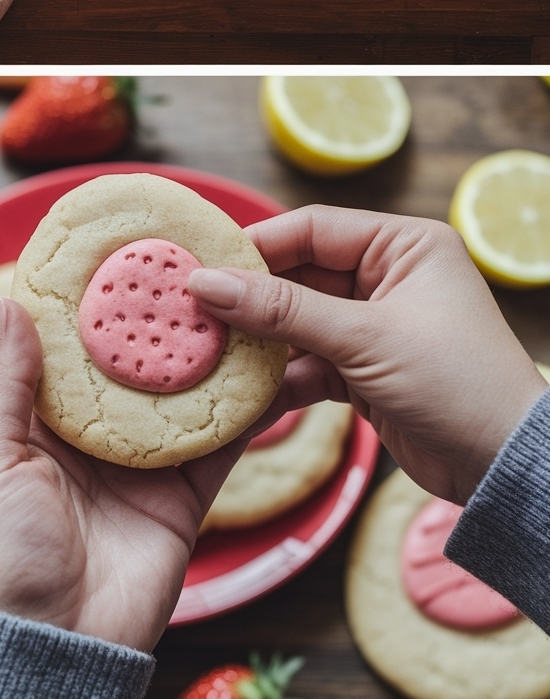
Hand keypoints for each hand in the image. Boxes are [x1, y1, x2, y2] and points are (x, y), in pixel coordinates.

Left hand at [0, 297, 242, 652]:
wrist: (57, 644)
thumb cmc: (6, 554)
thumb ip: (8, 383)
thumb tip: (9, 301)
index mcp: (46, 420)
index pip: (73, 346)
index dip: (93, 302)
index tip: (114, 248)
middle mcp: (99, 432)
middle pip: (136, 363)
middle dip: (159, 319)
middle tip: (188, 262)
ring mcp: (146, 461)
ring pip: (184, 393)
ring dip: (207, 353)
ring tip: (233, 299)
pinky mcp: (187, 492)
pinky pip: (220, 443)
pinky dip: (243, 409)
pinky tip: (264, 366)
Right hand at [188, 206, 545, 504]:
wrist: (504, 470)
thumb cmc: (455, 383)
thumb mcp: (365, 338)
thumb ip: (282, 310)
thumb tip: (207, 283)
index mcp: (403, 245)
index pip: (313, 228)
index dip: (257, 246)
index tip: (203, 266)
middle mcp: (389, 277)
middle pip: (299, 276)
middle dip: (252, 299)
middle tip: (194, 312)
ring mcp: (375, 326)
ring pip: (298, 323)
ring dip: (261, 343)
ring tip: (211, 353)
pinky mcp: (365, 372)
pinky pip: (309, 364)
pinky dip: (281, 380)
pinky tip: (245, 395)